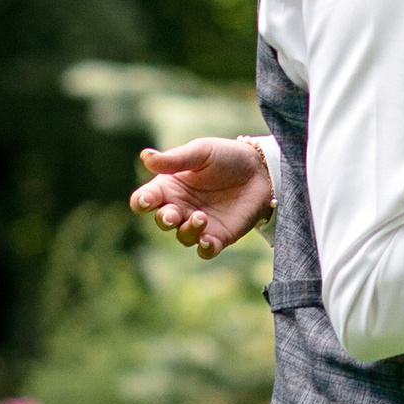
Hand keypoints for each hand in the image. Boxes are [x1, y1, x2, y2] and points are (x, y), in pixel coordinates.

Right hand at [130, 135, 273, 257]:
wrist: (262, 170)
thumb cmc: (227, 157)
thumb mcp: (201, 152)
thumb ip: (175, 159)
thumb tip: (145, 156)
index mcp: (169, 187)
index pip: (146, 199)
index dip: (142, 202)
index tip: (147, 200)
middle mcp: (180, 207)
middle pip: (162, 221)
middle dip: (164, 219)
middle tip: (172, 214)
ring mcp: (199, 224)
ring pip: (183, 236)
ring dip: (188, 230)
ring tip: (201, 216)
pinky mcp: (219, 236)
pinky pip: (205, 250)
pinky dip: (203, 248)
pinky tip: (207, 240)